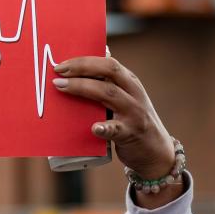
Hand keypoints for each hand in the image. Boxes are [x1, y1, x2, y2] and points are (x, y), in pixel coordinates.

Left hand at [52, 55, 180, 206]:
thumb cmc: (132, 122)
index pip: (109, 63)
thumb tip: (84, 66)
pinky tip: (93, 127)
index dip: (85, 60)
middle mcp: (134, 94)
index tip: (61, 62)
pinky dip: (104, 127)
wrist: (157, 153)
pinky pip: (116, 129)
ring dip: (82, 87)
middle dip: (81, 67)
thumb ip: (110, 85)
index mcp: (130, 82)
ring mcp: (134, 113)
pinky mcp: (130, 134)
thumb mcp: (126, 99)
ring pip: (109, 94)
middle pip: (109, 71)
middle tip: (58, 71)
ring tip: (61, 86)